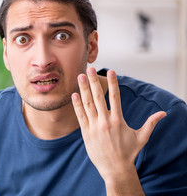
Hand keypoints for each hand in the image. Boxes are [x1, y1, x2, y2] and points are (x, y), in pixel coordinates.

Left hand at [71, 67, 165, 186]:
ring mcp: (94, 127)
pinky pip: (80, 116)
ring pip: (87, 104)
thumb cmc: (129, 152)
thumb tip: (164, 113)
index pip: (115, 97)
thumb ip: (151, 123)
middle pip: (98, 97)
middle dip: (94, 82)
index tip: (111, 71)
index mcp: (118, 120)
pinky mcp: (86, 133)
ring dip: (83, 89)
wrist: (115, 169)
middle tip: (90, 68)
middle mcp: (105, 121)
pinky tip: (74, 94)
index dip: (113, 83)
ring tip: (80, 76)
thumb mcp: (142, 137)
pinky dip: (77, 105)